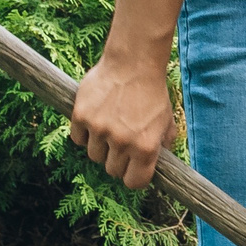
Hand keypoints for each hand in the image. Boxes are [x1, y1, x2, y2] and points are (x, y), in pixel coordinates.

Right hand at [69, 52, 175, 189]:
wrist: (134, 62)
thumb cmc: (153, 92)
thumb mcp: (167, 122)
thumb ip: (163, 146)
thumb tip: (156, 166)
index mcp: (146, 147)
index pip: (133, 183)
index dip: (133, 178)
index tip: (132, 169)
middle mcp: (122, 142)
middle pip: (112, 170)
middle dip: (117, 160)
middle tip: (121, 144)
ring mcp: (100, 129)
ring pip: (94, 156)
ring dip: (100, 147)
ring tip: (108, 128)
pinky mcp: (81, 116)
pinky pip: (78, 139)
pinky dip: (84, 133)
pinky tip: (94, 120)